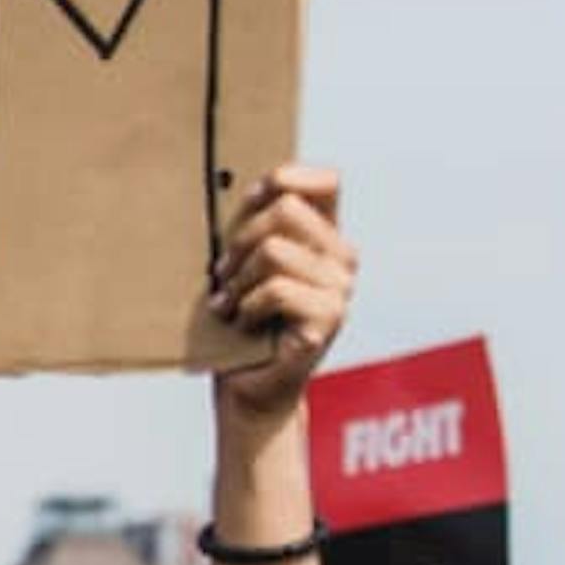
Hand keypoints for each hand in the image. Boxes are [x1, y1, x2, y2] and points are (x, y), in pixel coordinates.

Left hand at [211, 165, 355, 423]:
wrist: (248, 383)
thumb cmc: (238, 320)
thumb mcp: (242, 263)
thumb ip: (252, 227)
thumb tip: (244, 190)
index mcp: (325, 237)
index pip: (325, 182)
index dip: (283, 180)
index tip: (248, 204)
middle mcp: (341, 258)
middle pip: (287, 210)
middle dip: (240, 240)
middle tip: (223, 274)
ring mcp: (340, 288)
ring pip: (274, 250)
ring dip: (237, 280)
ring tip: (229, 304)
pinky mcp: (329, 318)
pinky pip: (277, 289)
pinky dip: (246, 307)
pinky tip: (243, 323)